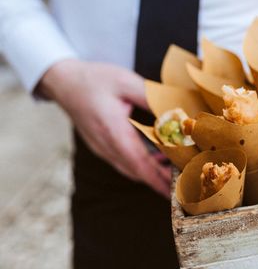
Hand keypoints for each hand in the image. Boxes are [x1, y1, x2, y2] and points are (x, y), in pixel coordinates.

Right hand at [38, 59, 171, 197]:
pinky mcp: (101, 147)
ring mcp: (102, 148)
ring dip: (152, 175)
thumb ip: (151, 98)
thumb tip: (175, 111)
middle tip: (184, 183)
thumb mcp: (126, 82)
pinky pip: (124, 162)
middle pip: (136, 171)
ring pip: (130, 169)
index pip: (138, 162)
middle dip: (160, 181)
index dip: (157, 178)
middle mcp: (106, 144)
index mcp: (113, 130)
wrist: (63, 81)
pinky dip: (141, 166)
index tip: (174, 188)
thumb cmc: (95, 79)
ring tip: (176, 173)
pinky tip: (158, 158)